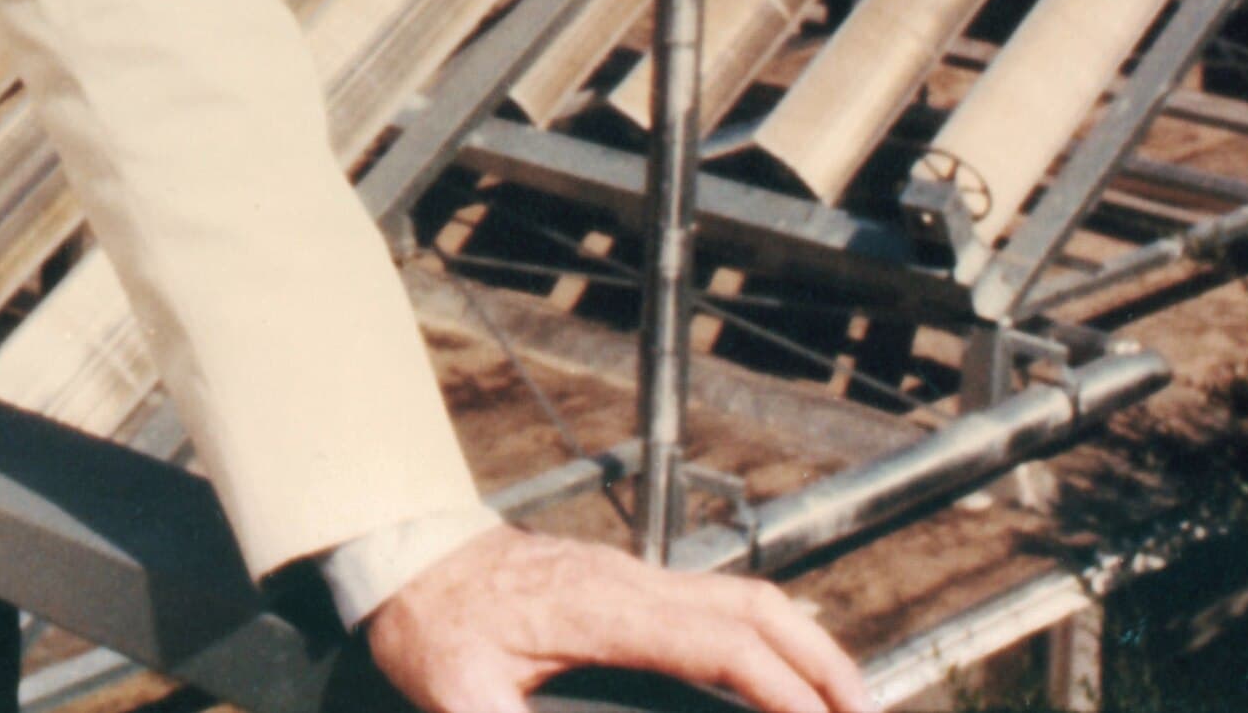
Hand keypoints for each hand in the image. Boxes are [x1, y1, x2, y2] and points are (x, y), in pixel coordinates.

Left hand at [363, 524, 870, 712]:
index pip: (724, 642)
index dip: (785, 691)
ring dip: (805, 645)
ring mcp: (632, 573)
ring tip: (846, 707)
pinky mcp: (625, 581)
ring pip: (745, 595)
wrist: (401, 550)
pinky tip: (776, 680)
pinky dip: (767, 636)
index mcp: (607, 609)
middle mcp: (632, 580)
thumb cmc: (428, 623)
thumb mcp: (458, 696)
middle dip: (825, 666)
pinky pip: (717, 599)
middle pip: (758, 608)